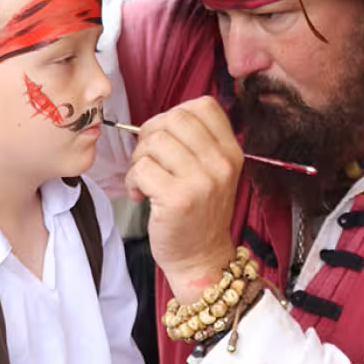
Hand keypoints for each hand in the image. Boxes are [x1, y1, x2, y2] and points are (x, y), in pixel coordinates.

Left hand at [124, 97, 243, 304]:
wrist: (202, 258)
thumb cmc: (199, 214)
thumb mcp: (213, 173)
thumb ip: (198, 143)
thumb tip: (162, 121)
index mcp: (231, 151)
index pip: (203, 106)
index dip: (175, 115)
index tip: (166, 138)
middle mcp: (220, 163)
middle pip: (174, 118)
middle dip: (150, 134)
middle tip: (148, 158)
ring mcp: (201, 181)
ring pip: (155, 140)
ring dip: (139, 159)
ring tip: (144, 179)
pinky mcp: (178, 199)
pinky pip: (142, 168)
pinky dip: (133, 179)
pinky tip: (140, 194)